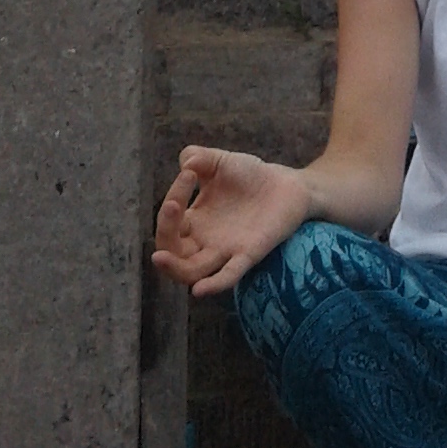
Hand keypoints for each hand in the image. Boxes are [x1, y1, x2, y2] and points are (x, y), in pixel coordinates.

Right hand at [152, 146, 312, 297]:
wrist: (286, 185)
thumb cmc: (250, 175)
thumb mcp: (220, 161)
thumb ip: (199, 157)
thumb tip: (186, 163)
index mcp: (194, 221)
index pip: (169, 222)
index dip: (171, 200)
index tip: (190, 173)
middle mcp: (204, 241)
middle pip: (172, 253)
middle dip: (164, 233)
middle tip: (172, 206)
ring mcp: (225, 251)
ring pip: (191, 272)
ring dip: (174, 268)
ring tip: (160, 257)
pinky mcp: (248, 255)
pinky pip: (229, 276)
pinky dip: (214, 285)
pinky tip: (199, 291)